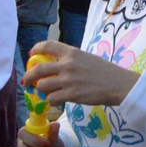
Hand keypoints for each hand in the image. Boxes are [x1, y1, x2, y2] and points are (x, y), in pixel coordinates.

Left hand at [25, 41, 140, 106]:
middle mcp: (67, 64)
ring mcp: (69, 80)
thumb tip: (53, 66)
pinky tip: (58, 100)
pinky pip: (52, 99)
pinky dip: (52, 101)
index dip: (36, 49)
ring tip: (49, 93)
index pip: (47, 45)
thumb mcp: (86, 58)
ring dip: (43, 91)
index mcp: (72, 52)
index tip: (31, 55)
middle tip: (26, 82)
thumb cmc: (105, 72)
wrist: (118, 84)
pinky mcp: (71, 95)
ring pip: (43, 86)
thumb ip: (70, 60)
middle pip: (38, 69)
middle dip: (28, 76)